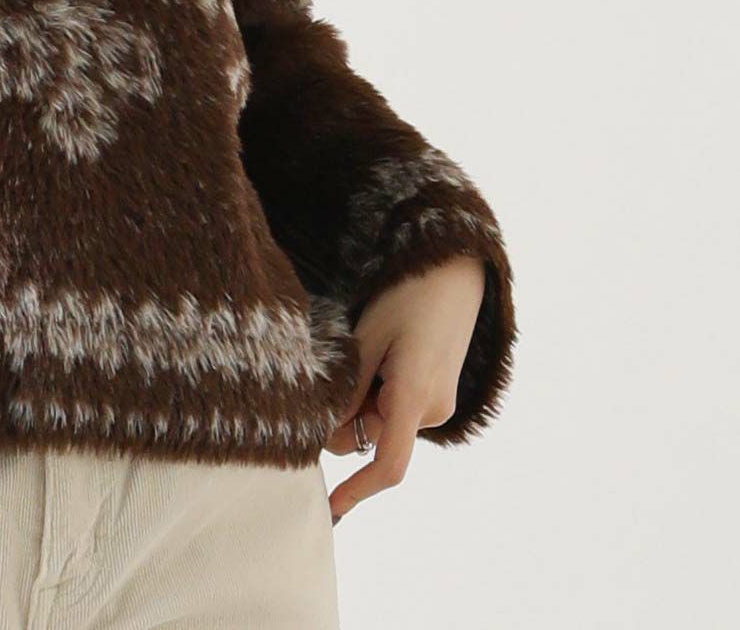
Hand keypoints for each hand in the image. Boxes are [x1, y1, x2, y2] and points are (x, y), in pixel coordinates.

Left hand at [324, 253, 485, 523]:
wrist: (453, 273)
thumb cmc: (406, 298)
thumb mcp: (367, 339)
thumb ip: (347, 390)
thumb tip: (326, 434)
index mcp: (415, 398)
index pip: (388, 464)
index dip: (358, 490)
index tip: (330, 507)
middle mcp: (432, 411)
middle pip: (372, 439)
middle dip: (345, 420)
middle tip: (333, 372)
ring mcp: (437, 405)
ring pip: (381, 423)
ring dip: (361, 403)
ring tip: (366, 350)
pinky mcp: (436, 396)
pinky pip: (395, 410)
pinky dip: (376, 395)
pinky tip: (379, 355)